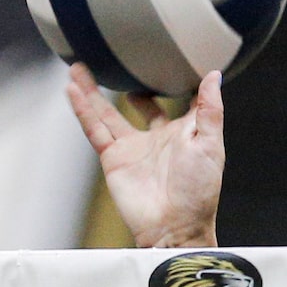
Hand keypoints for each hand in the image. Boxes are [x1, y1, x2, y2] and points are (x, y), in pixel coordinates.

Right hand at [67, 65, 223, 249]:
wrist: (175, 227)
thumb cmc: (198, 193)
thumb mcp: (211, 144)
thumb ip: (210, 109)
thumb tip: (213, 76)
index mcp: (182, 133)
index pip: (177, 102)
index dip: (174, 82)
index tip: (169, 59)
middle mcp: (154, 139)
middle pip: (135, 104)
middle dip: (126, 85)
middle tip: (118, 64)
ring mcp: (131, 149)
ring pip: (107, 113)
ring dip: (92, 91)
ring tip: (79, 68)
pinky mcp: (113, 160)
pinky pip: (95, 129)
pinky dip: (83, 110)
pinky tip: (73, 89)